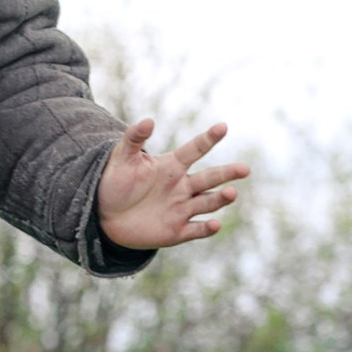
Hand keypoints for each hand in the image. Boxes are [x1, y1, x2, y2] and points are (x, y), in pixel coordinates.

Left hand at [95, 118, 248, 249]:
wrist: (107, 215)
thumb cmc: (117, 182)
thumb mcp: (122, 158)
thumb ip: (134, 138)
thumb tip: (149, 120)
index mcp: (172, 166)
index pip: (194, 150)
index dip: (208, 139)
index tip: (222, 127)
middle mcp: (182, 187)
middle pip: (209, 179)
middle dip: (227, 173)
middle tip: (245, 169)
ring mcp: (181, 209)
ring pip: (206, 203)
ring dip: (220, 199)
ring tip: (232, 193)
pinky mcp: (176, 231)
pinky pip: (195, 230)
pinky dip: (205, 229)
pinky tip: (215, 225)